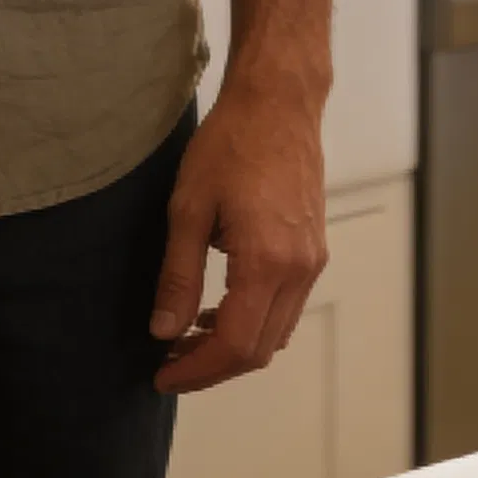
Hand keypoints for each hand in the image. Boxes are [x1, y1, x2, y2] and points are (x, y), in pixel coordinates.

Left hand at [148, 79, 328, 394]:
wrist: (278, 102)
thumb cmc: (231, 143)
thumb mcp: (188, 207)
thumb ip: (178, 275)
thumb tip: (164, 331)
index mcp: (267, 263)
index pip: (235, 345)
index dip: (197, 370)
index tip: (163, 375)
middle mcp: (299, 271)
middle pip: (260, 349)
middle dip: (213, 365)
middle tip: (169, 362)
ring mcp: (312, 262)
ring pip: (276, 333)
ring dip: (234, 345)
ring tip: (186, 337)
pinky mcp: (313, 250)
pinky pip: (286, 306)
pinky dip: (254, 320)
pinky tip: (218, 306)